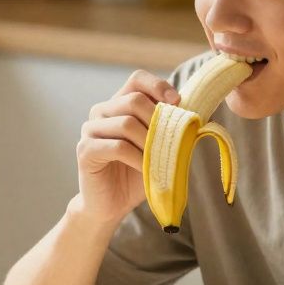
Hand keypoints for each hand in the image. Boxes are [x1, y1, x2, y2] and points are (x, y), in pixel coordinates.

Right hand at [75, 70, 179, 224]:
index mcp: (118, 105)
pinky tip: (146, 169)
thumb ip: (170, 128)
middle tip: (169, 141)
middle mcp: (101, 112)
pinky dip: (137, 158)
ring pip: (126, 123)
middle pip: (134, 100)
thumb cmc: (135, 174)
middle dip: (158, 120)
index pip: (137, 79)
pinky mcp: (85, 150)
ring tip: (158, 158)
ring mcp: (90, 129)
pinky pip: (117, 146)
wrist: (111, 205)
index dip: (158, 86)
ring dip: (149, 142)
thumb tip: (198, 112)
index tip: (177, 102)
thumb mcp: (157, 147)